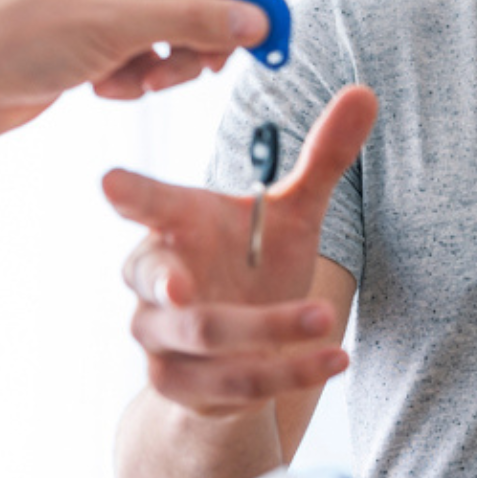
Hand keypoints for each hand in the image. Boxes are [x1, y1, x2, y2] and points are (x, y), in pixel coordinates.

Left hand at [0, 0, 274, 138]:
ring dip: (164, 65)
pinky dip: (134, 78)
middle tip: (202, 70)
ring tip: (138, 82)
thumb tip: (255, 20)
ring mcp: (100, 3)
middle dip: (196, 39)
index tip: (263, 30)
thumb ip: (195, 21)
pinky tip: (104, 87)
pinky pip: (142, 57)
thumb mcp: (119, 27)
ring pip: (169, 33)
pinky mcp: (90, 40)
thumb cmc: (14, 36)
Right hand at [104, 87, 378, 417]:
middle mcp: (156, 283)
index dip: (129, 195)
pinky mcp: (181, 386)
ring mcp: (162, 338)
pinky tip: (334, 359)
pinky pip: (234, 383)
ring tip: (326, 319)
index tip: (110, 183)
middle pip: (157, 282)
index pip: (146, 205)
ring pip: (205, 336)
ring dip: (268, 329)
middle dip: (173, 286)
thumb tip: (366, 91)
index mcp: (176, 226)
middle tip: (183, 286)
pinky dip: (289, 372)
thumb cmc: (253, 267)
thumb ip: (323, 159)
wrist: (237, 356)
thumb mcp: (291, 215)